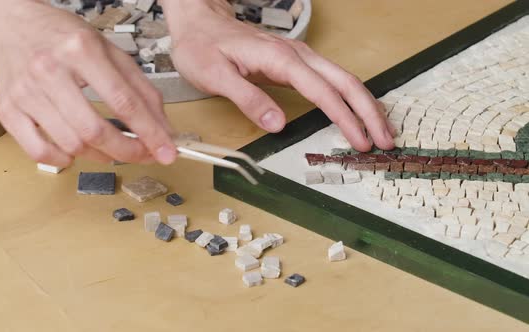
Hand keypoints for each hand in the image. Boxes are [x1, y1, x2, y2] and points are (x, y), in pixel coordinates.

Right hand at [0, 0, 176, 165]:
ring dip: (101, 156)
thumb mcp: (110, 52)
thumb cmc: (64, 39)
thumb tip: (163, 129)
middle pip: (95, 129)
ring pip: (71, 144)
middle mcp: (50, 70)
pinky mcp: (8, 110)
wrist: (12, 26)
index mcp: (81, 50)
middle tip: (143, 155)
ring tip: (112, 149)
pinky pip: (38, 151)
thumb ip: (141, 89)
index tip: (166, 151)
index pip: (124, 101)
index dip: (150, 133)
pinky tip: (75, 150)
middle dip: (127, 151)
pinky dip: (63, 159)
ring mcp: (25, 92)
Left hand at [161, 0, 394, 150]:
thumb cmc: (203, 47)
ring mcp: (299, 57)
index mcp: (280, 59)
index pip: (323, 91)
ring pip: (343, 79)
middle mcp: (297, 55)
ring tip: (380, 130)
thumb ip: (248, 99)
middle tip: (386, 140)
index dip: (345, 118)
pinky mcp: (295, 63)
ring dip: (364, 105)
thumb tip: (278, 125)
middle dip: (369, 112)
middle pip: (345, 82)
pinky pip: (331, 79)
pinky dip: (349, 98)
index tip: (360, 141)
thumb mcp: (216, 75)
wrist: (199, 22)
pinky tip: (355, 112)